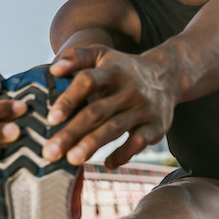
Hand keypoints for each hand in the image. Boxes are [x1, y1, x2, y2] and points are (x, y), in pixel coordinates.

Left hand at [44, 45, 177, 168]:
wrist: (168, 76)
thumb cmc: (124, 69)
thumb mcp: (103, 54)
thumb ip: (77, 57)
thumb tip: (54, 70)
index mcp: (113, 71)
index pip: (88, 81)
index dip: (69, 99)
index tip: (51, 118)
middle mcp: (129, 90)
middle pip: (97, 111)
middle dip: (72, 132)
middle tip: (50, 152)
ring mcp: (143, 109)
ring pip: (115, 128)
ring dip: (92, 145)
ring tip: (72, 160)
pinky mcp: (156, 126)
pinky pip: (138, 143)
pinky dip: (123, 154)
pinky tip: (107, 164)